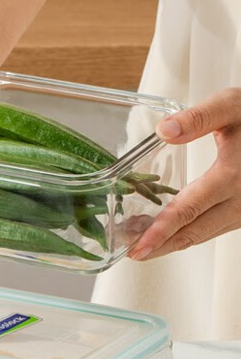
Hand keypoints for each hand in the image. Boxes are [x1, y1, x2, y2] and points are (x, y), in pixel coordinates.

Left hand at [129, 88, 240, 259]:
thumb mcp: (231, 106)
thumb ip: (198, 117)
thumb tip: (163, 131)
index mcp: (233, 176)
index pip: (189, 210)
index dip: (160, 231)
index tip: (137, 247)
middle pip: (192, 233)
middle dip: (159, 246)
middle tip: (128, 252)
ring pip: (202, 235)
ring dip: (170, 243)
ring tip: (139, 244)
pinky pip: (211, 229)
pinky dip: (187, 233)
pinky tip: (165, 230)